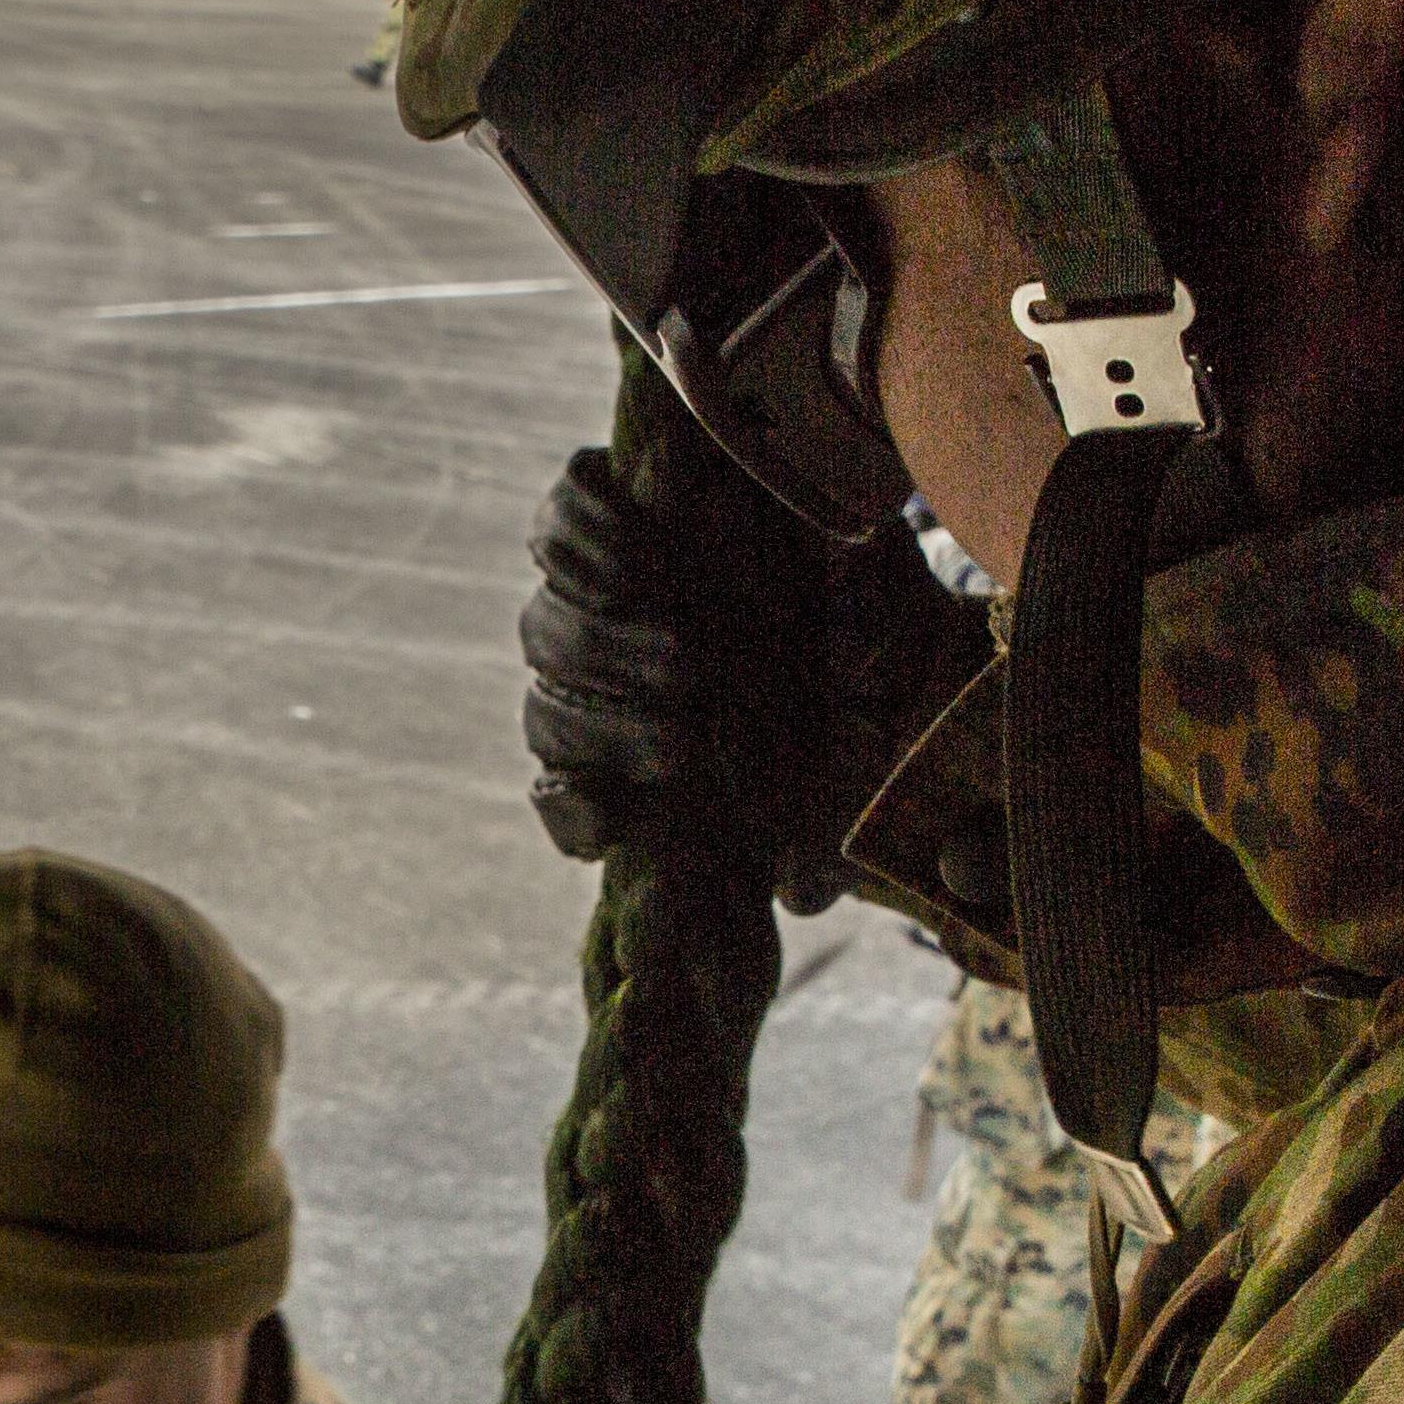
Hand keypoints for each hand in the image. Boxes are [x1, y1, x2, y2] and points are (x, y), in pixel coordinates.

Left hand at [513, 360, 916, 907]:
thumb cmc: (851, 668)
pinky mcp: (602, 504)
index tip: (611, 830)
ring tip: (687, 660)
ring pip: (549, 626)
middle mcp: (595, 674)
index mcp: (632, 746)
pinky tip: (637, 565)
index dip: (575, 815)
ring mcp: (591, 589)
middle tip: (683, 749)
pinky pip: (557, 519)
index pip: (566, 800)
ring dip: (608, 651)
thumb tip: (805, 899)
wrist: (854, 535)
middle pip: (549, 715)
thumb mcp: (844, 757)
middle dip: (612, 737)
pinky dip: (583, 537)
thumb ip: (820, 832)